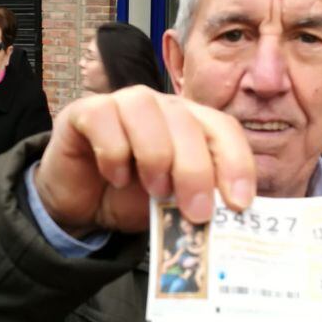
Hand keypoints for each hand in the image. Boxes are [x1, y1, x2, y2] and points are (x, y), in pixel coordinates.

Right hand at [33, 86, 254, 235]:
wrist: (81, 206)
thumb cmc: (131, 199)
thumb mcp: (172, 206)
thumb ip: (196, 201)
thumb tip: (229, 217)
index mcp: (191, 124)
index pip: (223, 129)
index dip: (236, 162)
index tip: (239, 203)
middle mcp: (161, 106)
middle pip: (188, 122)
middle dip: (196, 170)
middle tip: (197, 212)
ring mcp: (122, 104)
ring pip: (146, 111)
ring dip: (156, 155)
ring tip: (155, 191)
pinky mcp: (85, 111)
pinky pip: (104, 118)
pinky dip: (113, 152)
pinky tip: (115, 177)